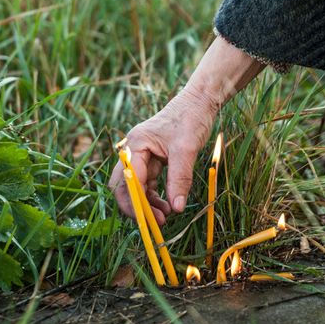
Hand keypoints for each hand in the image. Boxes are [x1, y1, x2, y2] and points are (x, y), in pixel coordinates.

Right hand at [110, 36, 265, 223]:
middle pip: (124, 186)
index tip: (151, 220)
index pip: (128, 181)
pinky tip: (170, 204)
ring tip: (167, 215)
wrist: (200, 101)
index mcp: (135, 145)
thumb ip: (180, 178)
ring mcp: (142, 155)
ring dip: (148, 203)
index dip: (137, 203)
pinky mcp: (153, 159)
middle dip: (137, 206)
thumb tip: (177, 207)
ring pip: (137, 187)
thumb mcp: (186, 149)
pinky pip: (149, 183)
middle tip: (156, 222)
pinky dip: (156, 195)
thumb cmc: (191, 118)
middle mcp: (134, 150)